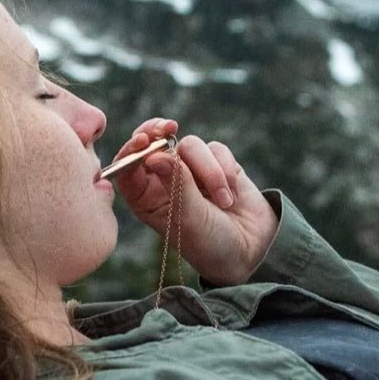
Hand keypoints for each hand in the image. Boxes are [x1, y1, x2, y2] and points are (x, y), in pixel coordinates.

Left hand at [109, 118, 279, 286]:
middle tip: (168, 127)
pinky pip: (217, 150)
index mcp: (146, 198)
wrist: (250, 252)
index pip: (128, 166)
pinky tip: (232, 196)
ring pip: (190, 146)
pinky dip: (225, 171)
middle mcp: (164, 180)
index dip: (132, 149)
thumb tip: (155, 155)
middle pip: (152, 142)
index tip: (144, 141)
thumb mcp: (190, 218)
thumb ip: (176, 184)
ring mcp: (192, 170)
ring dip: (210, 172)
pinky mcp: (218, 164)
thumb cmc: (210, 244)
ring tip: (223, 202)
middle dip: (158, 131)